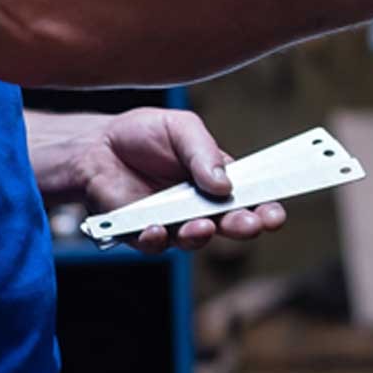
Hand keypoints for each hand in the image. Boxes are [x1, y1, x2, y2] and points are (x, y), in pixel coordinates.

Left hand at [69, 108, 285, 252]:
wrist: (97, 145)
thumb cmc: (143, 134)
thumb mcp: (181, 128)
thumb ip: (203, 152)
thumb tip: (223, 182)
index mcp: (216, 179)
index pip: (248, 197)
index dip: (265, 208)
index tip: (275, 212)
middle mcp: (198, 206)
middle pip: (228, 224)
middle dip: (243, 227)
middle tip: (250, 224)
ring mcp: (171, 222)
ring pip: (193, 240)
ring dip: (201, 236)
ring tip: (203, 226)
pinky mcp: (141, 233)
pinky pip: (154, 245)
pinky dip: (156, 240)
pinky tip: (156, 229)